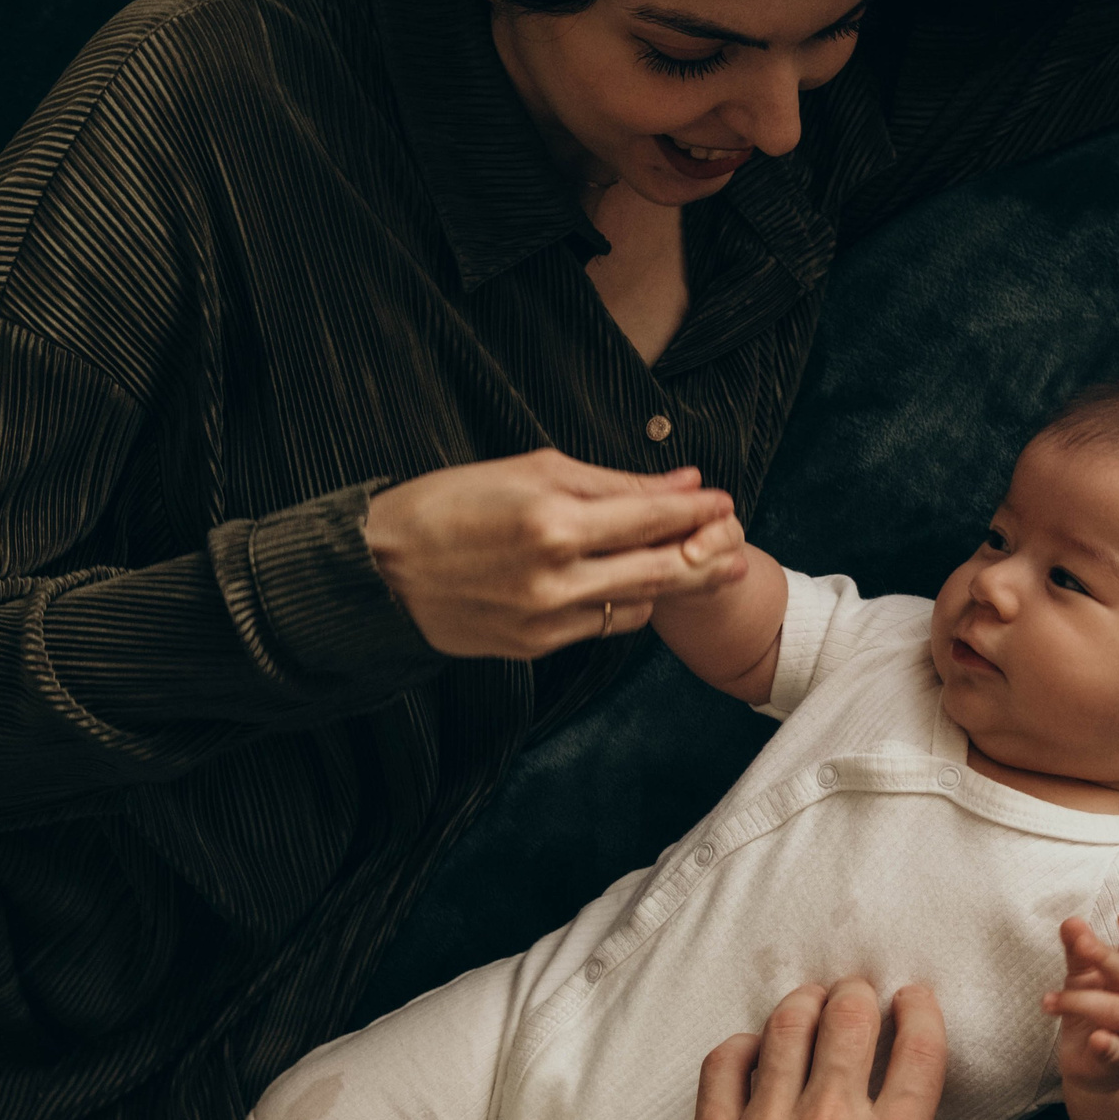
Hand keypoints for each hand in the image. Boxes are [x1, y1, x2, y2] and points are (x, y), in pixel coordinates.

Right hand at [364, 448, 748, 659]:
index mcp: (553, 521)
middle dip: (707, 556)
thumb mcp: (531, 471)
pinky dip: (623, 602)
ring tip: (693, 561)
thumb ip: (613, 482)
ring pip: (638, 605)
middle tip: (737, 542)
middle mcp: (555, 577)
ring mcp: (546, 620)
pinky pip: (602, 626)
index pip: (651, 517)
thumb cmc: (450, 503)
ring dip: (669, 584)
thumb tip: (683, 483)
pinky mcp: (535, 648)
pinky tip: (633, 584)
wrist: (380, 571)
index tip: (725, 499)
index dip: (697, 509)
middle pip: (661, 571)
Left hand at [680, 980, 950, 1119]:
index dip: (920, 1008)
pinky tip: (759, 1050)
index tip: (913, 1001)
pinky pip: (725, 1059)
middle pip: (850, 1016)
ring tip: (813, 1008)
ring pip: (787, 1025)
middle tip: (860, 998)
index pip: (917, 1046)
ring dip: (807, 1005)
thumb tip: (918, 1109)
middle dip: (862, 995)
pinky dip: (747, 1041)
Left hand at [1045, 910, 1118, 1092]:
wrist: (1106, 1069)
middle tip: (1081, 943)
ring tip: (1048, 1000)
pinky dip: (1107, 1045)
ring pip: (1115, 1010)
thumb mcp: (1086, 979)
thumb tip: (1070, 922)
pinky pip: (1116, 1051)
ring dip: (1079, 1001)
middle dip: (1105, 957)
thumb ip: (1079, 952)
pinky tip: (1096, 1040)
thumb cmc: (1098, 1013)